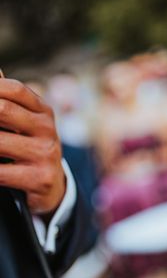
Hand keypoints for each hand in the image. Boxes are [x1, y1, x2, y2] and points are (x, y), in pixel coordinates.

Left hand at [0, 78, 65, 214]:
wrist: (50, 188)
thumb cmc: (27, 149)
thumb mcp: (22, 123)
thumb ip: (6, 100)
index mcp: (43, 112)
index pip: (14, 89)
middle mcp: (48, 130)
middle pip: (3, 109)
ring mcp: (46, 154)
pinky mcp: (41, 178)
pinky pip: (0, 172)